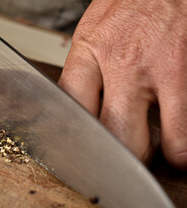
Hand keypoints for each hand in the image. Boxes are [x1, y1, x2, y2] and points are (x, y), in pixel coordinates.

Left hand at [58, 0, 186, 169]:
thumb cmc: (134, 4)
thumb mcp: (97, 28)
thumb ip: (87, 65)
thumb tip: (79, 99)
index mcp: (88, 49)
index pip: (66, 104)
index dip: (68, 134)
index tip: (75, 147)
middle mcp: (116, 63)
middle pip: (99, 131)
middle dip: (105, 154)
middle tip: (111, 157)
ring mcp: (150, 72)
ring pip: (135, 141)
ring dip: (141, 158)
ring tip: (145, 157)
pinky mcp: (180, 77)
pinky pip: (179, 133)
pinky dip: (178, 151)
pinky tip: (177, 152)